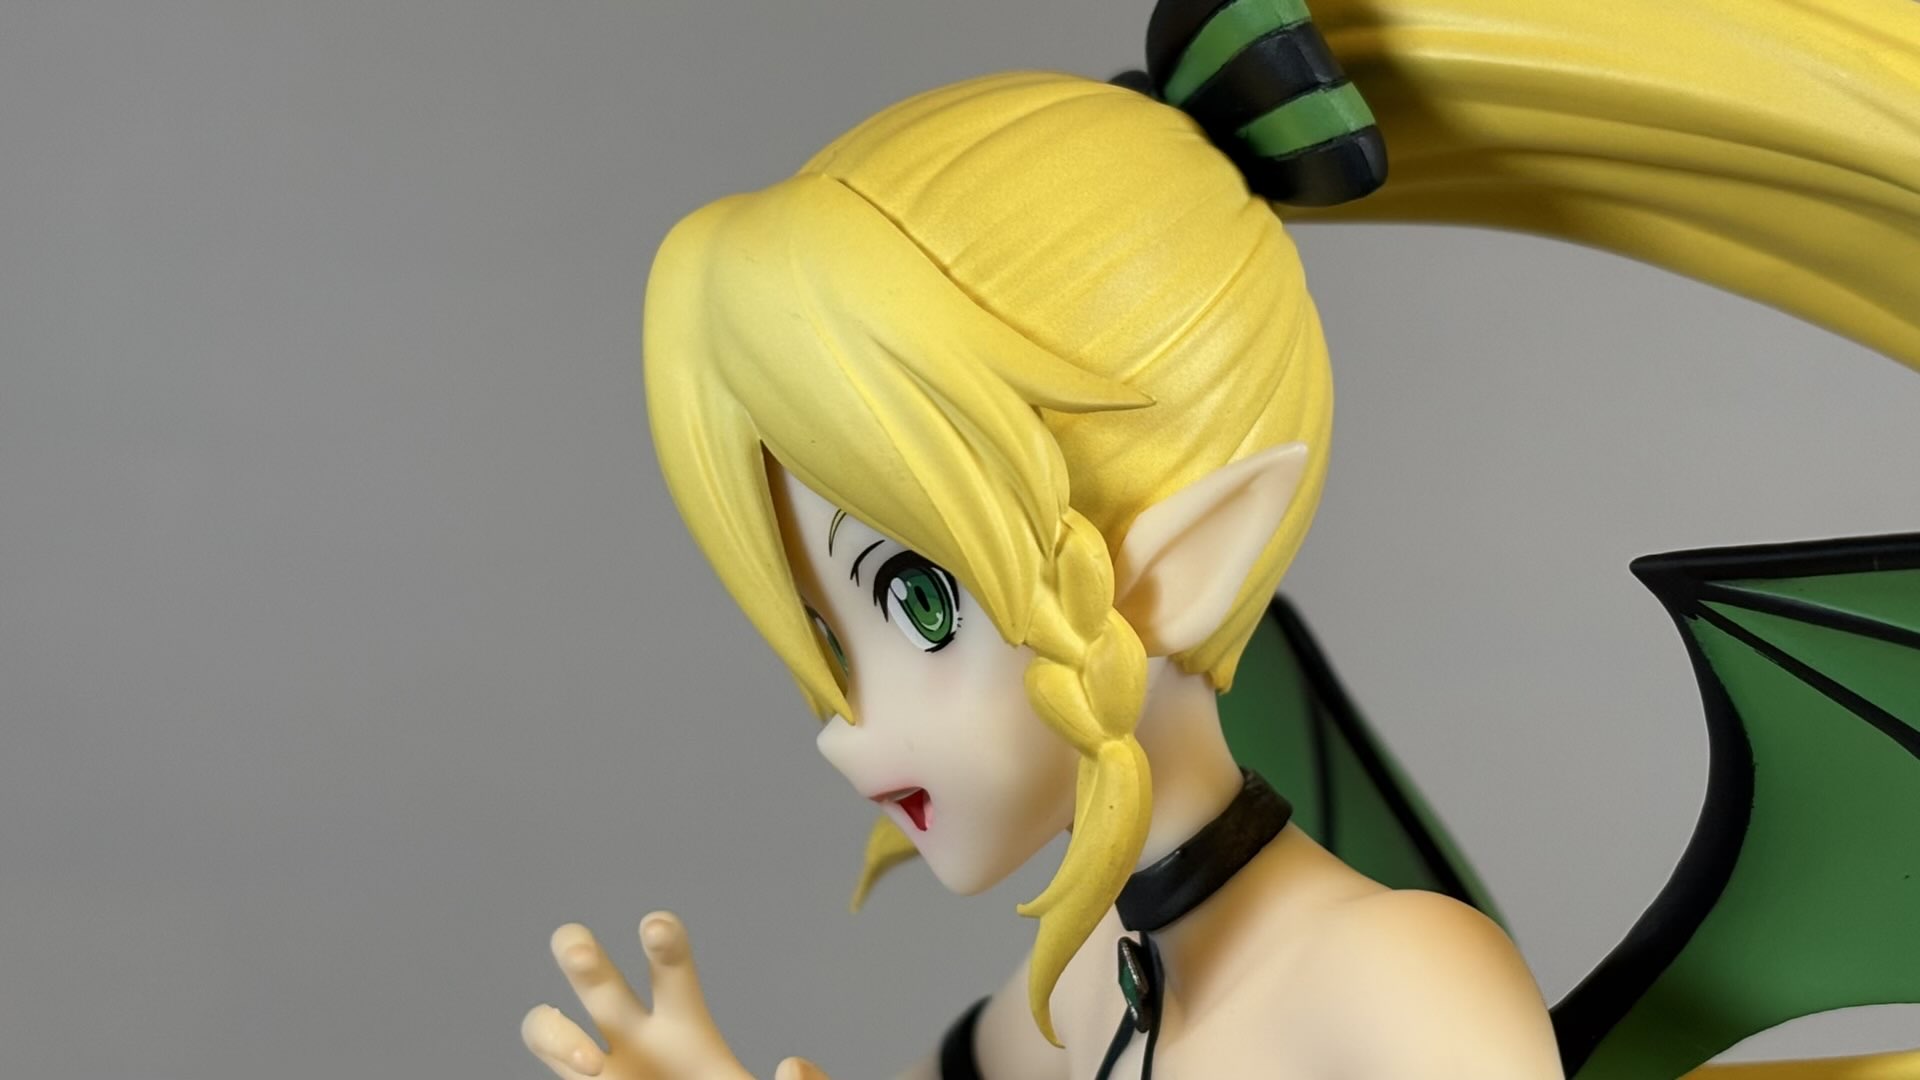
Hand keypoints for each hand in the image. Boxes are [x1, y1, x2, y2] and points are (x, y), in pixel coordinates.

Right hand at [522, 911, 829, 1079]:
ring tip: (594, 1064)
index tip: (655, 927)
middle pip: (591, 974)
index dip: (662, 941)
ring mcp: (600, 1070)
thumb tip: (790, 1065)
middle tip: (585, 954)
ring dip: (552, 1029)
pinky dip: (559, 1064)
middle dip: (578, 950)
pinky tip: (593, 1078)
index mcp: (684, 1028)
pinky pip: (548, 1071)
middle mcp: (632, 1039)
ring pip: (545, 1024)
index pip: (670, 969)